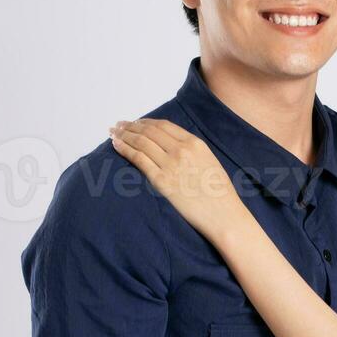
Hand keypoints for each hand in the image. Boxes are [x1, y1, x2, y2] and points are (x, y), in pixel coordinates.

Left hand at [110, 118, 245, 242]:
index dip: (146, 122)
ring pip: (141, 142)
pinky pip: (138, 159)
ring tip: (113, 133)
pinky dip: (125, 149)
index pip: (163, 126)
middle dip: (131, 126)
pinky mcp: (161, 181)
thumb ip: (191, 150)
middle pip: (149, 131)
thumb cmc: (219, 192)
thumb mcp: (209, 161)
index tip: (135, 122)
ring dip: (124, 135)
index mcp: (194, 143)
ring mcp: (170, 165)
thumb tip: (170, 146)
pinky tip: (116, 145)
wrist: (223, 214)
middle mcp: (181, 150)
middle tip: (119, 125)